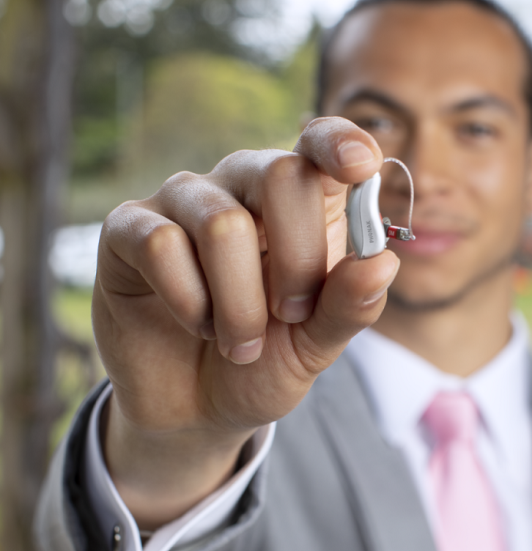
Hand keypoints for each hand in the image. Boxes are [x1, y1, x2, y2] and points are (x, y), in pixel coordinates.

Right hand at [93, 118, 397, 527]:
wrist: (198, 408)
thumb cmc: (264, 362)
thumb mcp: (317, 344)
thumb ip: (349, 306)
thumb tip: (383, 262)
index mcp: (299, 203)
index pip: (319, 142)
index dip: (340, 143)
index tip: (359, 168)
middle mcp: (241, 186)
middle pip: (280, 176)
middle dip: (297, 264)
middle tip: (290, 316)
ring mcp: (183, 203)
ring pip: (222, 224)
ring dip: (240, 305)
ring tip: (241, 342)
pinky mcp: (128, 229)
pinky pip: (162, 244)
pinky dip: (190, 302)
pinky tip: (195, 323)